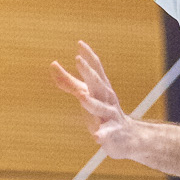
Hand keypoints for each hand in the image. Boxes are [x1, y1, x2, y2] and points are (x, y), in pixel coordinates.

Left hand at [51, 41, 140, 159]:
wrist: (127, 136)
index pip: (96, 68)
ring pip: (100, 107)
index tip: (80, 43)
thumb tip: (52, 64)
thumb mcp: (86, 94)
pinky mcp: (112, 132)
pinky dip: (103, 133)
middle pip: (97, 83)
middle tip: (78, 60)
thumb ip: (68, 82)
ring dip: (91, 102)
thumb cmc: (102, 111)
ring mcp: (110, 115)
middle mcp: (107, 98)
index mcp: (101, 87)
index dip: (88, 56)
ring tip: (81, 96)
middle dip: (88, 72)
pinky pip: (107, 132)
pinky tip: (97, 136)